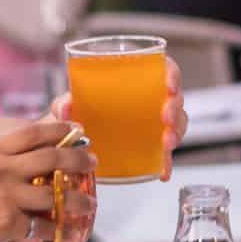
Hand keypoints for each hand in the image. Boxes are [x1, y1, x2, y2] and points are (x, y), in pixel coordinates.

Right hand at [0, 120, 96, 241]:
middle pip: (52, 158)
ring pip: (55, 194)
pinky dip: (55, 230)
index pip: (32, 133)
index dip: (58, 130)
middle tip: (92, 161)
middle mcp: (0, 169)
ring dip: (78, 199)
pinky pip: (42, 225)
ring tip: (89, 202)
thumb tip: (24, 168)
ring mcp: (6, 196)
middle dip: (78, 158)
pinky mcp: (8, 223)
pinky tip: (63, 233)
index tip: (76, 130)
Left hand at [51, 58, 187, 182]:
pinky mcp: (149, 148)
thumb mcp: (69, 107)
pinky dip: (165, 163)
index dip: (172, 74)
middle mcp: (149, 101)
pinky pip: (164, 155)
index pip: (163, 69)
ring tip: (166, 145)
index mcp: (135, 81)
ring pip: (176, 125)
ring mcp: (152, 125)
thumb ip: (64, 104)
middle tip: (165, 118)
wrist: (71, 142)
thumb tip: (65, 107)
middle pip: (174, 98)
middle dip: (175, 108)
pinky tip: (162, 171)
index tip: (168, 84)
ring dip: (176, 133)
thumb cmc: (76, 115)